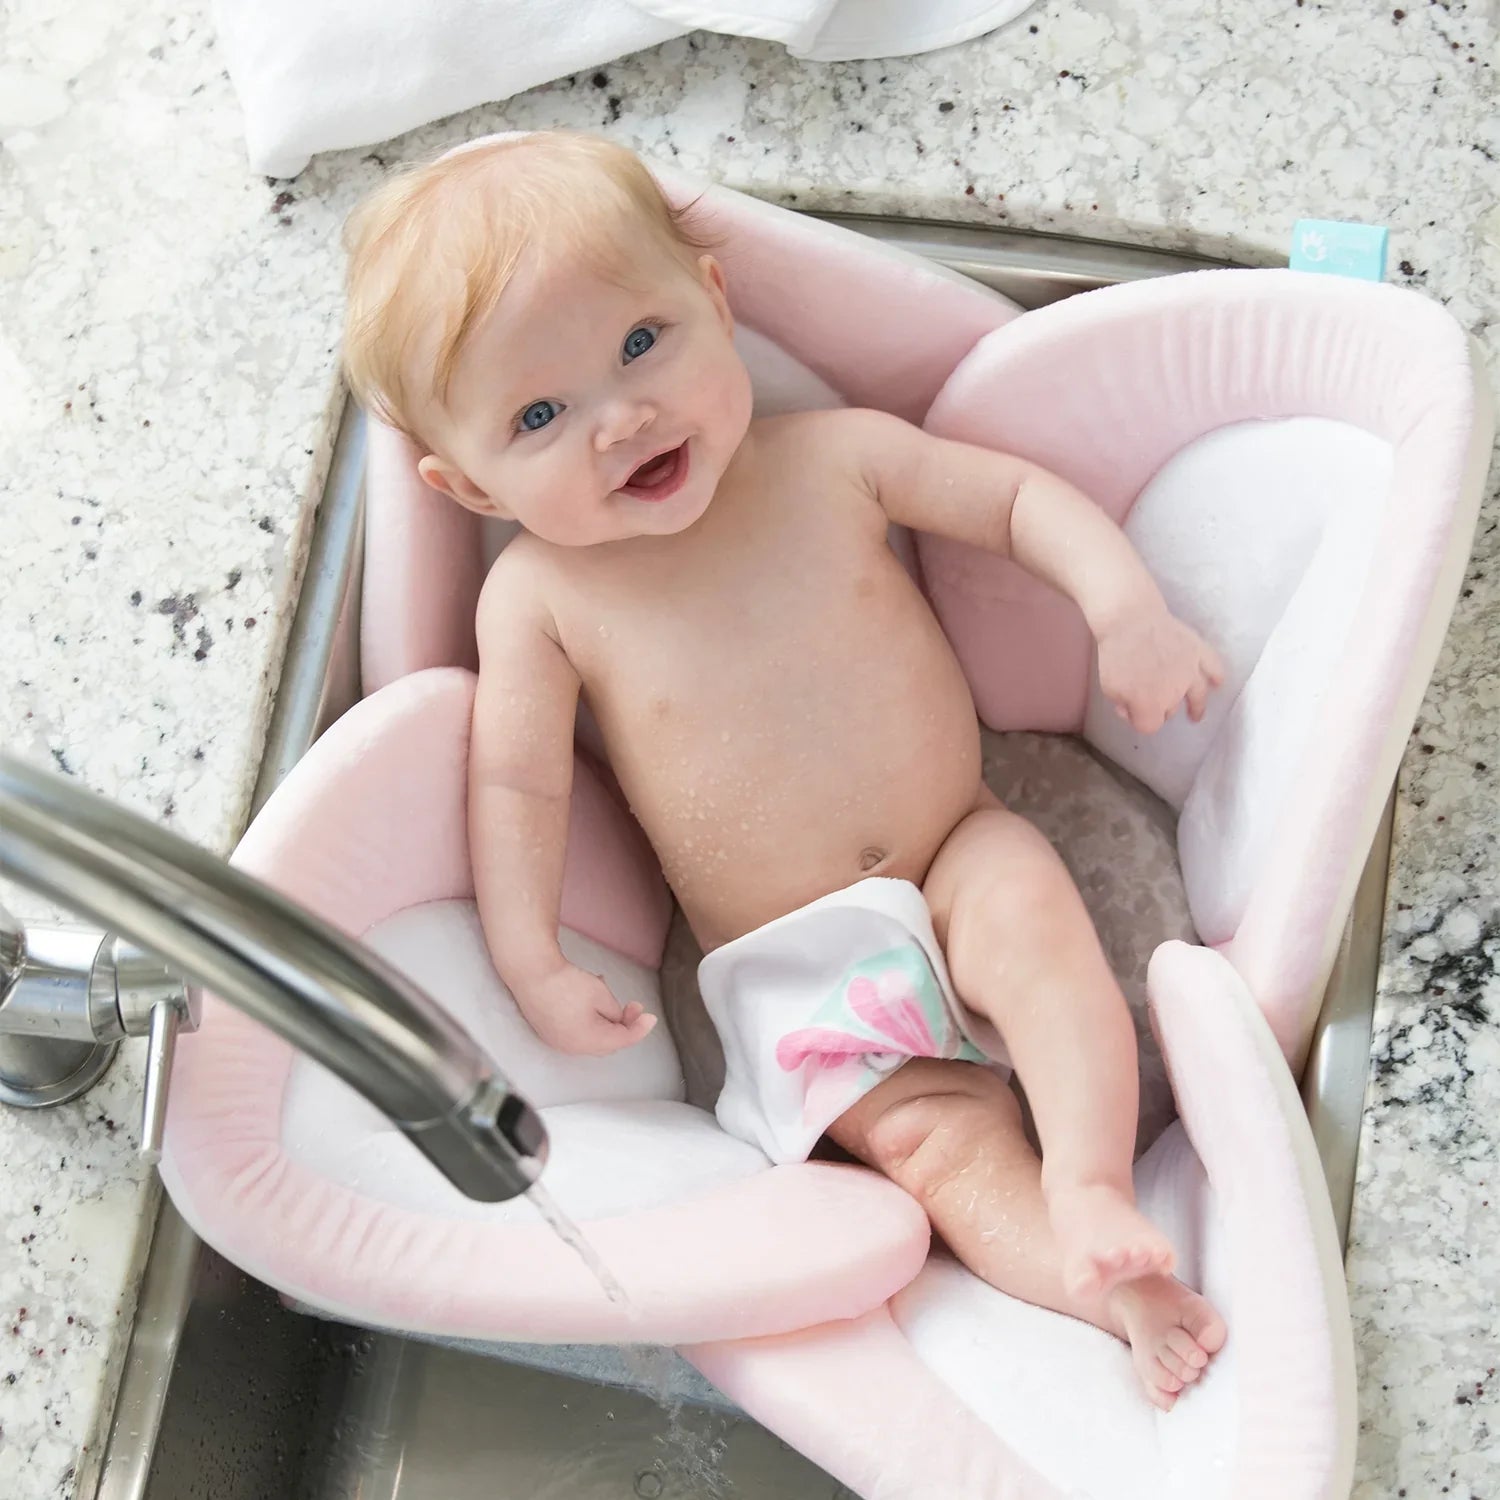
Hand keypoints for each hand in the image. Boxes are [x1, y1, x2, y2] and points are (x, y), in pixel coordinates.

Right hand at [513, 961, 658, 1055]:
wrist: (531, 973)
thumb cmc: (566, 983)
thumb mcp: (600, 995)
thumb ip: (616, 1013)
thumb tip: (619, 1021)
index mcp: (588, 1041)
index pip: (622, 1040)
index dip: (640, 1029)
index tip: (651, 1017)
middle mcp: (572, 1047)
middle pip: (607, 1042)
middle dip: (623, 1025)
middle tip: (633, 1007)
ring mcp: (558, 1041)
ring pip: (592, 1037)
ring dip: (606, 1021)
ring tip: (607, 996)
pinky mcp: (549, 1032)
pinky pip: (577, 1031)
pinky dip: (589, 1020)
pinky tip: (589, 999)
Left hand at [1096, 605, 1224, 734]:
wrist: (1130, 620)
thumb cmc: (1116, 655)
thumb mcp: (1109, 686)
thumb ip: (1123, 704)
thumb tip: (1131, 711)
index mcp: (1152, 706)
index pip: (1150, 726)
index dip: (1140, 720)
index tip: (1132, 711)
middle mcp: (1176, 694)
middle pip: (1170, 709)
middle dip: (1162, 708)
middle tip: (1153, 698)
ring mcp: (1191, 672)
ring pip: (1199, 695)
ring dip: (1198, 706)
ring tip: (1196, 714)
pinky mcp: (1199, 651)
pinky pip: (1214, 667)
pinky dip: (1216, 676)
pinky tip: (1217, 682)